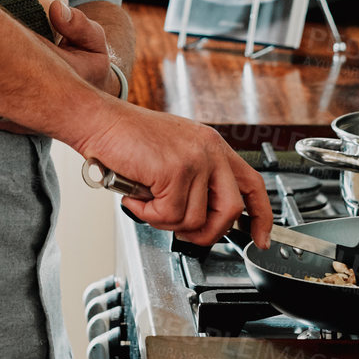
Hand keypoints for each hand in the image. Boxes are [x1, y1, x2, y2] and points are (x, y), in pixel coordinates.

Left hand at [0, 1, 116, 133]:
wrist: (96, 98)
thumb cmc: (90, 63)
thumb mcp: (92, 41)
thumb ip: (78, 24)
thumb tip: (56, 8)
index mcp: (60, 80)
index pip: (26, 67)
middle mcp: (43, 103)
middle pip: (3, 96)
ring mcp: (32, 117)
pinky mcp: (24, 123)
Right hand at [73, 103, 274, 249]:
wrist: (98, 120)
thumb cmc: (125, 137)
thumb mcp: (173, 152)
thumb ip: (194, 179)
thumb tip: (202, 218)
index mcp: (212, 145)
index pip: (252, 184)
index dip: (261, 216)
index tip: (260, 237)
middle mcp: (209, 150)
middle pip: (230, 210)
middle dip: (207, 232)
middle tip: (183, 231)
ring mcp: (194, 159)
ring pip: (194, 219)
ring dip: (165, 221)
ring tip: (146, 202)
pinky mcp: (174, 170)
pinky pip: (168, 215)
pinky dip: (147, 214)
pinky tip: (135, 197)